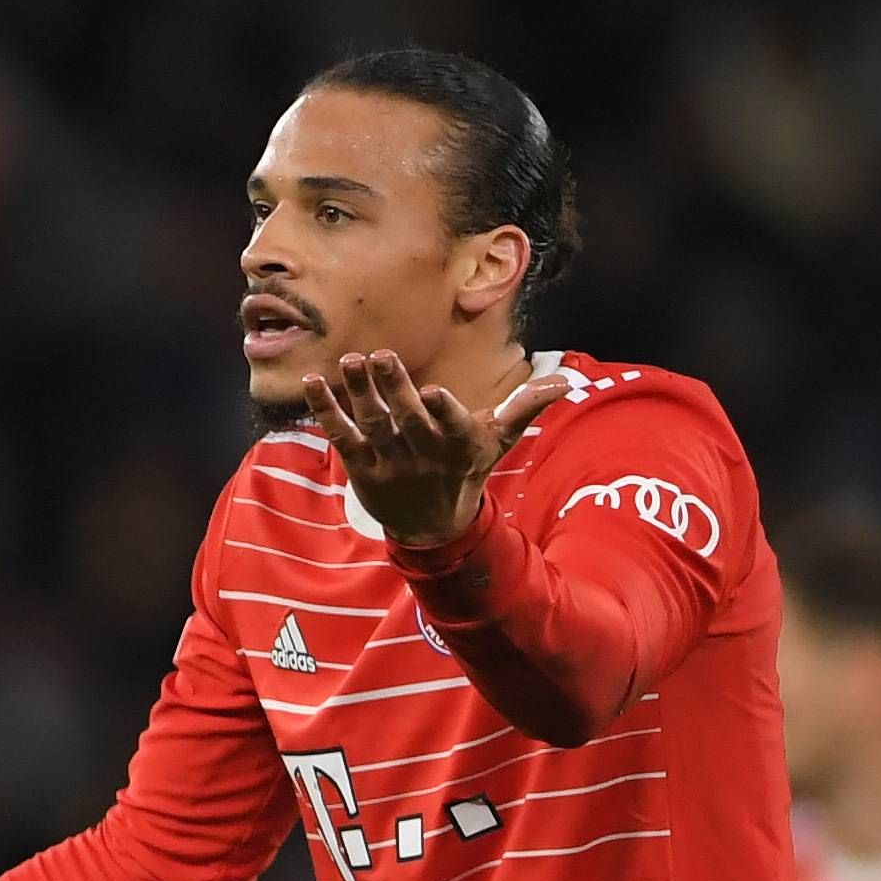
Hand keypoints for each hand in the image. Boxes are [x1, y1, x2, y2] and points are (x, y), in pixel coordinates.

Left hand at [303, 349, 569, 548]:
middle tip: (378, 355)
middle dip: (393, 388)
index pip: (452, 428)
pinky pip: (341, 437)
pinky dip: (326, 412)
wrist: (433, 525)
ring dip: (358, 393)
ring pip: (372, 425)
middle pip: (406, 420)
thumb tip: (566, 380)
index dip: (443, 412)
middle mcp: (423, 456)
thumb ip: (525, 407)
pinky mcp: (361, 468)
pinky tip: (314, 384)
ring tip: (349, 361)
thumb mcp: (499, 441)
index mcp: (459, 447)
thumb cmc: (468, 470)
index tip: (432, 391)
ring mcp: (390, 463)